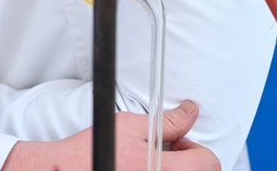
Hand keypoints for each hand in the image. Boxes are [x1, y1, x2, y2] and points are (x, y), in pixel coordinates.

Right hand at [2, 100, 219, 170]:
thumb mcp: (130, 125)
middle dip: (189, 161)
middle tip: (163, 153)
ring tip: (149, 163)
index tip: (174, 143)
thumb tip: (190, 111)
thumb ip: (167, 121)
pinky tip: (139, 169)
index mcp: (169, 169)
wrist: (68, 170)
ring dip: (176, 169)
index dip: (193, 147)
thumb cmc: (96, 149)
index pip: (209, 161)